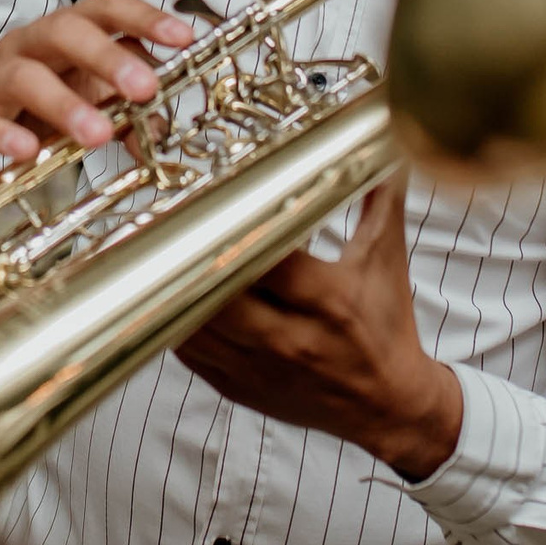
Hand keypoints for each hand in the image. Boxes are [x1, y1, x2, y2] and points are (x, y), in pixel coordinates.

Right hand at [0, 0, 193, 190]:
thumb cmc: (24, 104)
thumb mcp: (79, 100)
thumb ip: (122, 110)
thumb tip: (161, 131)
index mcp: (62, 36)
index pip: (104, 10)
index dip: (144, 17)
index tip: (184, 36)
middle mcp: (29, 46)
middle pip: (65, 32)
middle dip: (107, 56)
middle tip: (145, 87)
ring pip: (26, 77)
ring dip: (65, 104)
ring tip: (98, 134)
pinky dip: (4, 135)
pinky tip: (27, 152)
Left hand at [173, 178, 465, 479]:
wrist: (390, 406)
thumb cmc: (386, 328)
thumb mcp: (387, 259)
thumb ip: (379, 197)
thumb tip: (384, 137)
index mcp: (327, 301)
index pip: (266, 258)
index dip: (235, 225)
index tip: (213, 195)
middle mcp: (288, 338)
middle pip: (215, 290)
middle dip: (191, 254)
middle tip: (166, 217)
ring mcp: (256, 367)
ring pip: (189, 321)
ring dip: (172, 285)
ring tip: (155, 248)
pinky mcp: (236, 387)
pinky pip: (185, 351)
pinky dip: (171, 318)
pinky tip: (165, 289)